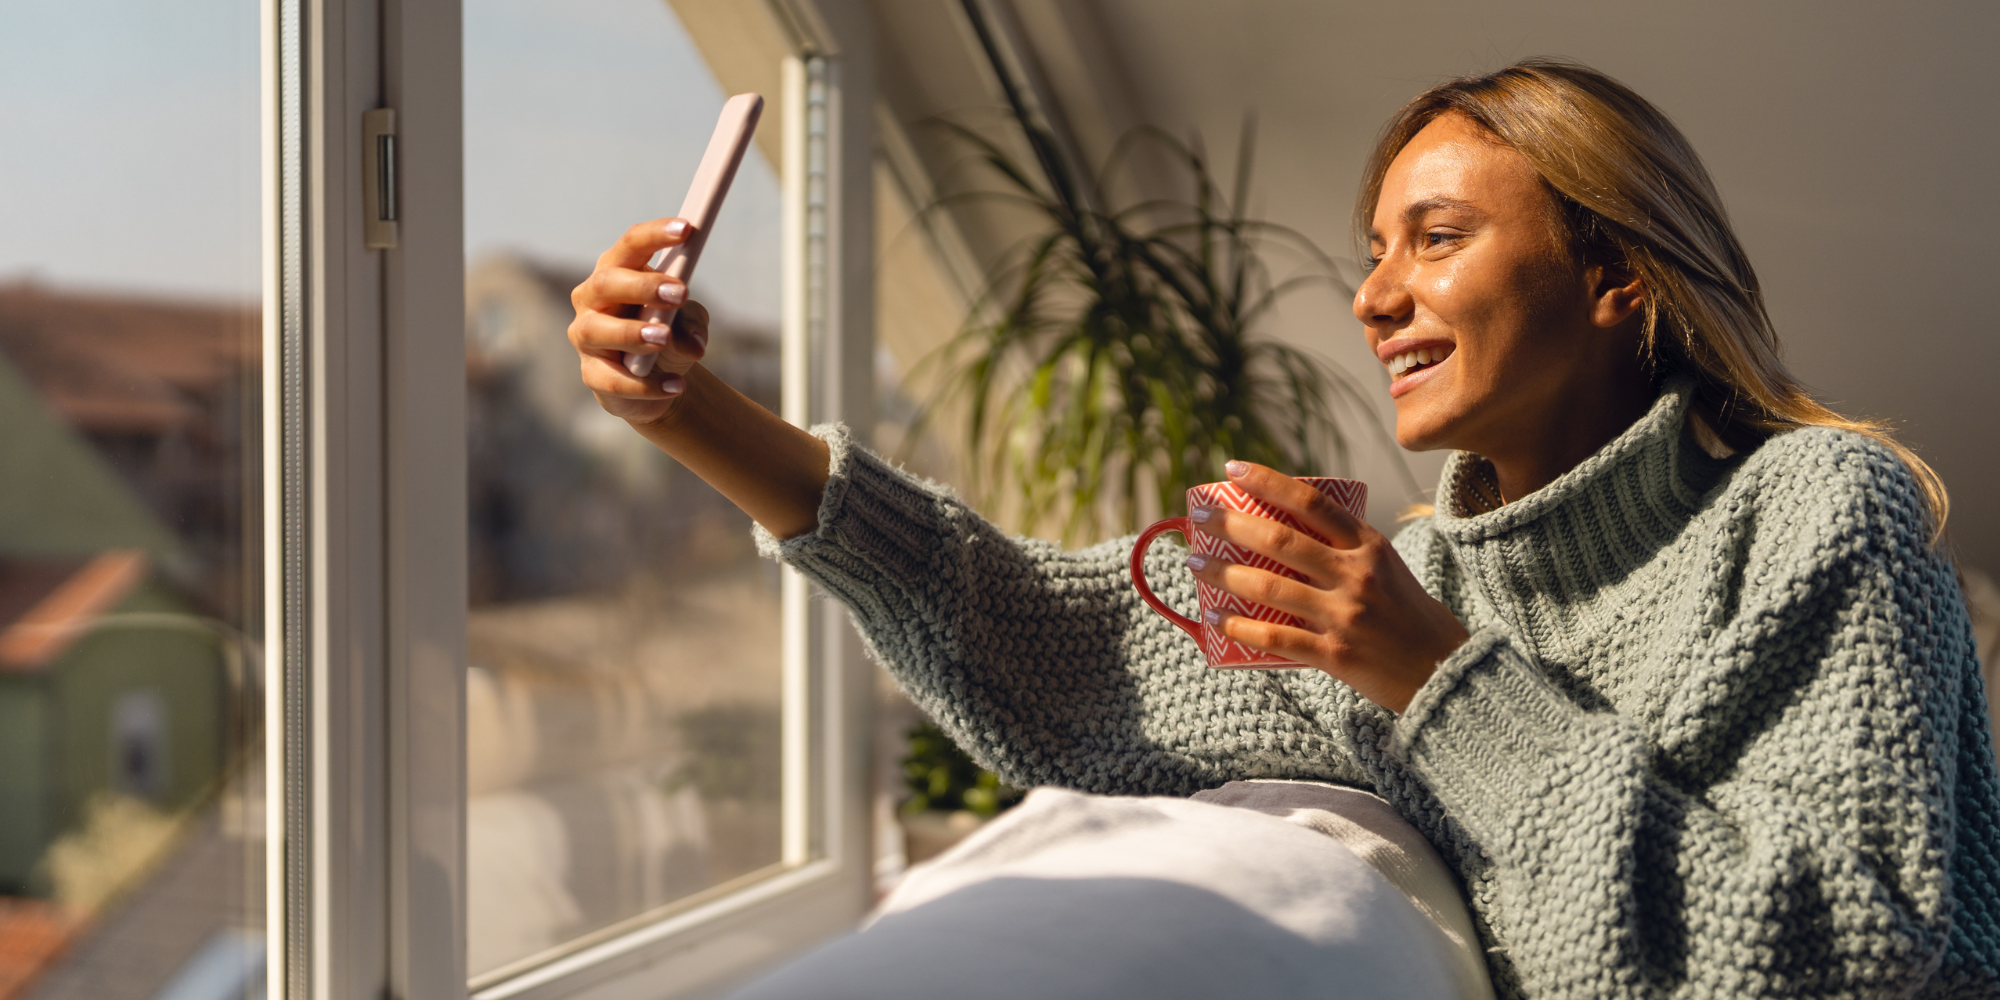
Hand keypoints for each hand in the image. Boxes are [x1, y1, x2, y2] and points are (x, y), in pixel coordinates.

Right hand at [568, 218, 709, 425]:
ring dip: (632, 332)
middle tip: (679, 292)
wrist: (657, 382)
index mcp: (617, 272)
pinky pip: (613, 380)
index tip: (687, 230)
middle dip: (642, 286)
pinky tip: (676, 385)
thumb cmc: (668, 335)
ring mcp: (586, 337)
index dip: (656, 235)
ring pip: (597, 330)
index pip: (630, 245)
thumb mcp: (688, 322)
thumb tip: (691, 343)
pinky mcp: (592, 374)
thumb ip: (692, 323)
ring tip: (665, 337)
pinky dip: (646, 385)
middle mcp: (592, 299)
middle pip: (606, 282)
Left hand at [1187, 461, 1468, 712]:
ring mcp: (1345, 615)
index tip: (1231, 469)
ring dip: (1222, 574)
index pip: (1311, 501)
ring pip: (1268, 587)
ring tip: (1194, 564)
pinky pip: (1276, 637)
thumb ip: (1346, 550)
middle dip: (1229, 524)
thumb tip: (1285, 532)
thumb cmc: (1410, 616)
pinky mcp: (1335, 655)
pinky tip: (1217, 619)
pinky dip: (1240, 628)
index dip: (1268, 481)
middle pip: (1279, 539)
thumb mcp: (1388, 568)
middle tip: (1196, 517)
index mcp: (1370, 546)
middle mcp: (1357, 575)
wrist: (1445, 673)